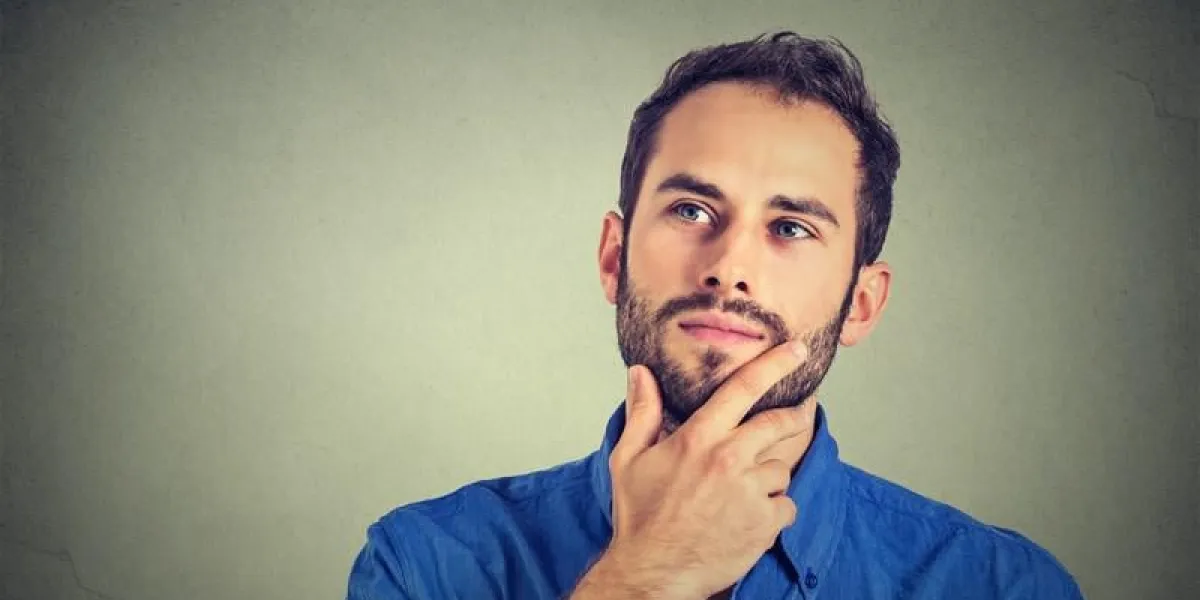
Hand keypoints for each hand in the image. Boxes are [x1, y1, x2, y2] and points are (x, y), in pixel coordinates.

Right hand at [572, 340, 816, 599]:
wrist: (652, 573)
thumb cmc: (639, 517)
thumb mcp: (629, 459)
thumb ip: (642, 412)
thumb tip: (640, 372)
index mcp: (698, 438)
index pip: (743, 389)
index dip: (775, 364)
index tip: (797, 350)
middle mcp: (728, 459)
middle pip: (778, 424)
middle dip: (792, 418)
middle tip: (796, 417)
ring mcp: (749, 492)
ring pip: (779, 470)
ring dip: (767, 479)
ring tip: (739, 495)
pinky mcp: (764, 523)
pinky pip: (785, 506)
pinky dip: (772, 512)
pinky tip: (747, 520)